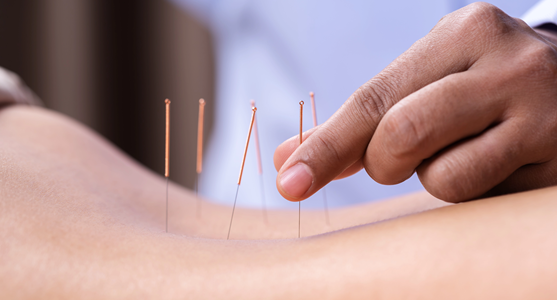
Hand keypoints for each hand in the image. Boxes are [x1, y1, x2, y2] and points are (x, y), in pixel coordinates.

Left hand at [274, 2, 556, 202]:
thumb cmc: (478, 87)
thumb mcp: (422, 84)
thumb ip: (357, 124)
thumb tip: (285, 160)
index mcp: (462, 33)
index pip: (372, 98)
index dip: (325, 146)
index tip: (289, 181)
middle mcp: (505, 62)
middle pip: (400, 133)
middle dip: (382, 162)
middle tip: (397, 158)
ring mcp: (541, 110)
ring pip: (442, 176)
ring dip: (433, 177)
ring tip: (461, 150)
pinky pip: (482, 197)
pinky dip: (470, 190)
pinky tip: (494, 162)